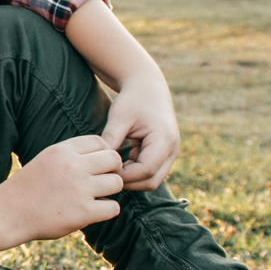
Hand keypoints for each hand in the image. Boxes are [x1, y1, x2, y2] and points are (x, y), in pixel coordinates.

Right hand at [0, 134, 124, 243]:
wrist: (7, 213)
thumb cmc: (27, 188)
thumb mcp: (45, 160)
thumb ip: (71, 155)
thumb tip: (104, 154)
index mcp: (62, 151)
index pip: (100, 142)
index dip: (103, 154)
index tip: (96, 166)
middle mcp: (72, 166)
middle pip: (114, 160)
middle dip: (111, 170)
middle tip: (100, 182)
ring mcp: (79, 189)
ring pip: (117, 183)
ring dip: (109, 191)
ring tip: (94, 197)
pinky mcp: (83, 212)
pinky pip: (113, 207)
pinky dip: (106, 210)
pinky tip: (91, 211)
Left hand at [100, 73, 179, 189]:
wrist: (147, 87)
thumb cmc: (132, 99)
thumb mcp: (119, 117)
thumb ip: (111, 139)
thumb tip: (99, 162)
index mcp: (164, 140)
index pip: (146, 171)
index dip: (124, 176)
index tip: (103, 171)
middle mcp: (172, 150)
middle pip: (152, 181)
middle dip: (128, 182)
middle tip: (104, 174)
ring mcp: (170, 154)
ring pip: (151, 180)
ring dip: (131, 178)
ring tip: (110, 168)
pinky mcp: (163, 155)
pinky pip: (150, 173)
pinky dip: (134, 173)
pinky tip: (117, 163)